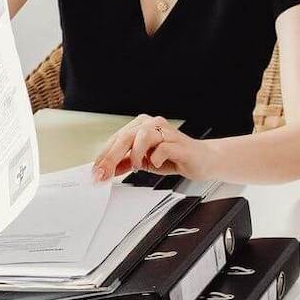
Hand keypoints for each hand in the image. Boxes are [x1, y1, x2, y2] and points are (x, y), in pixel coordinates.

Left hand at [91, 115, 208, 182]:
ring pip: (142, 136)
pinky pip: (163, 146)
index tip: (96, 173)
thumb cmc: (174, 157)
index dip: (104, 156)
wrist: (203, 160)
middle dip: (111, 157)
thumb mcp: (144, 162)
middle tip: (103, 173)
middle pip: (125, 137)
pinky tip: (155, 163)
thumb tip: (106, 170)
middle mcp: (152, 125)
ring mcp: (166, 132)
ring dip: (134, 153)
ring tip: (135, 166)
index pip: (116, 139)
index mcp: (141, 127)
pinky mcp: (178, 144)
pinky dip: (156, 156)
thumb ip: (126, 163)